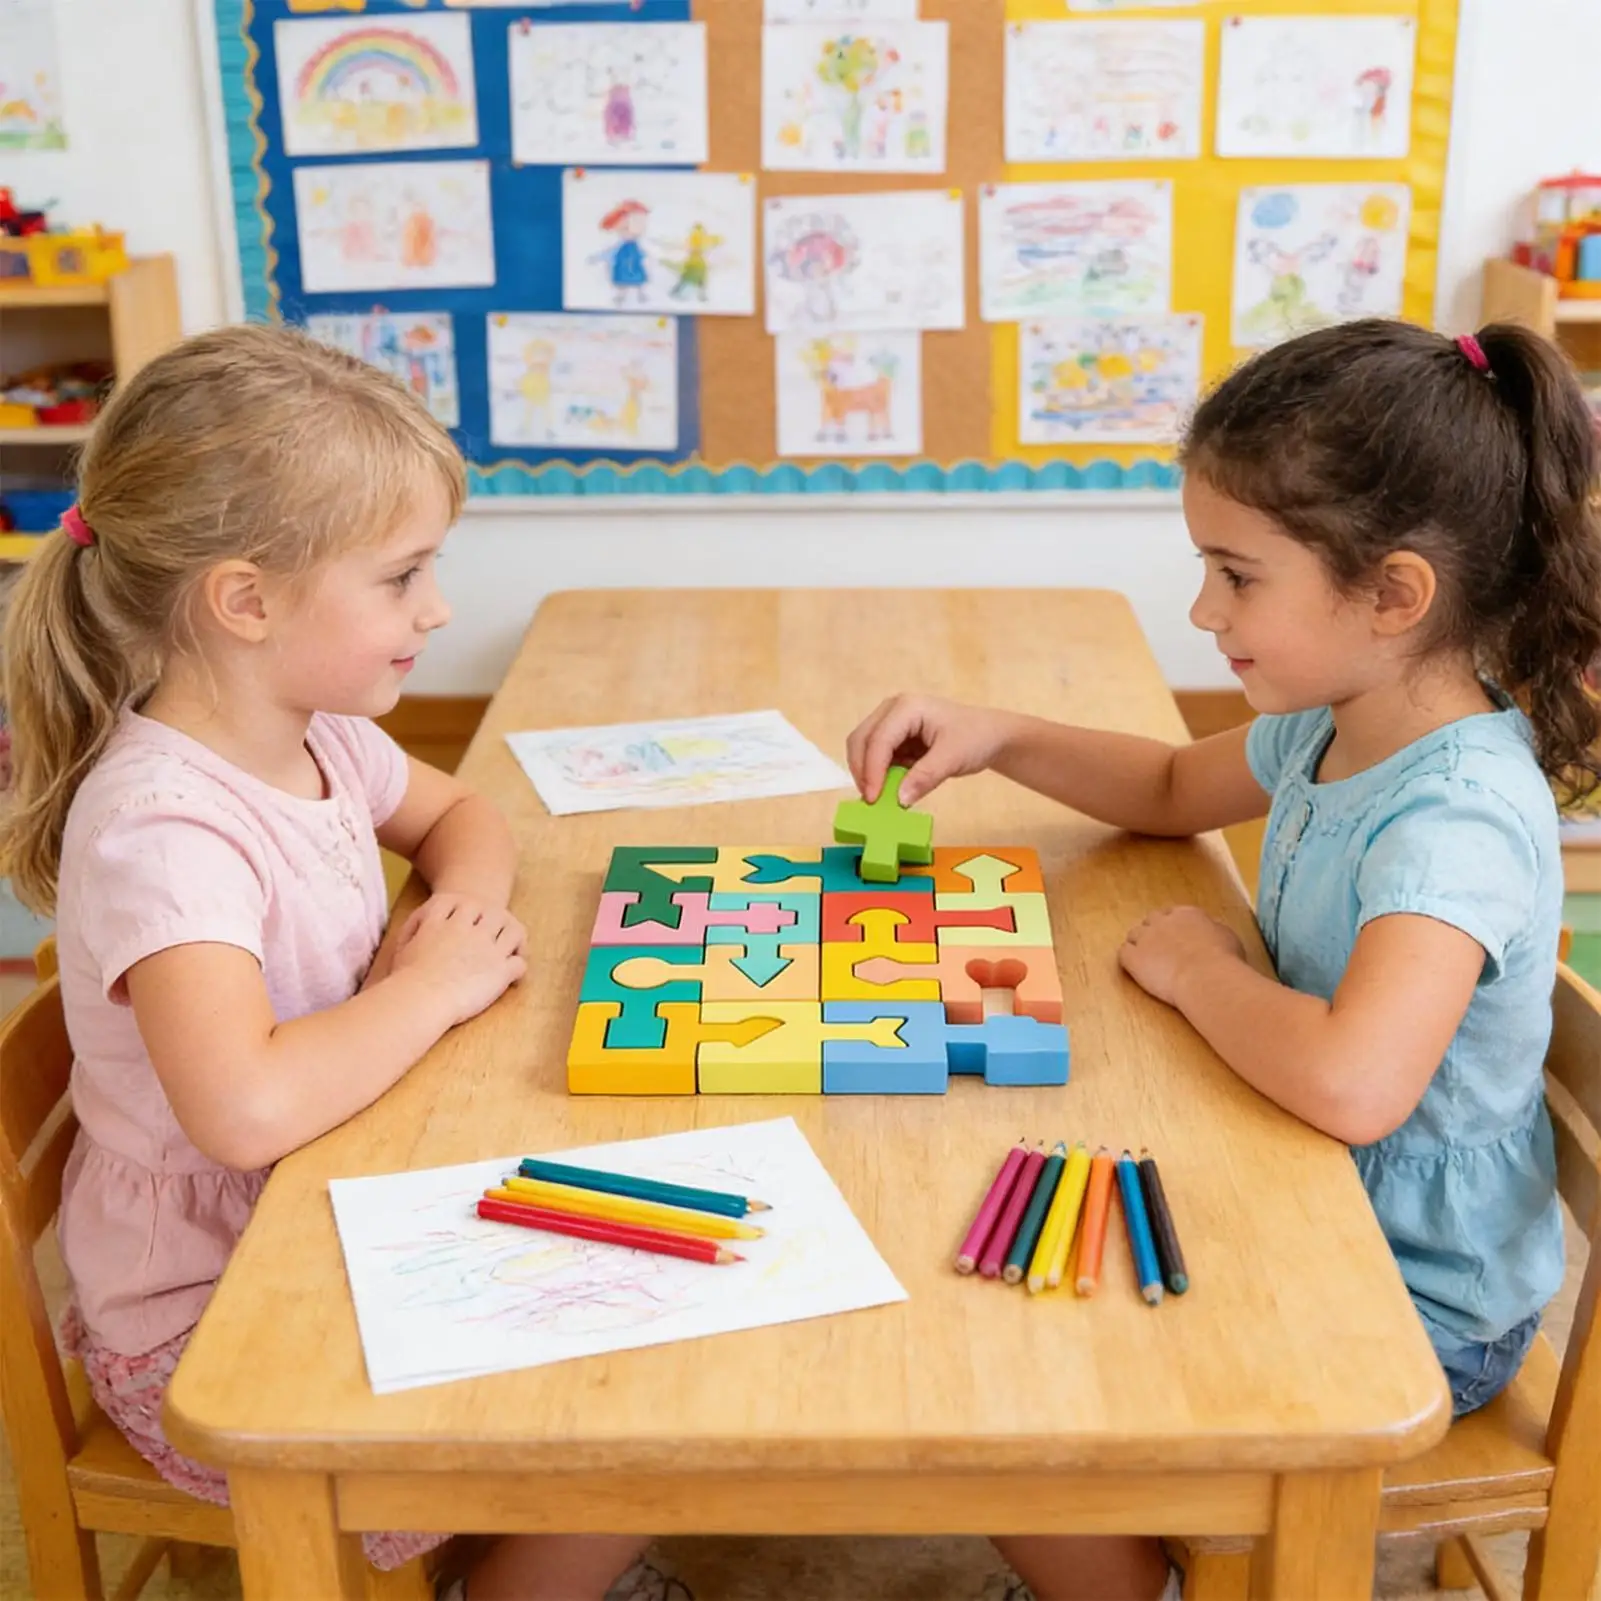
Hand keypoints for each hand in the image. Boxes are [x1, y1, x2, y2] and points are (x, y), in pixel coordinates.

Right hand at [391, 894, 527, 1026]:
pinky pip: (519, 963)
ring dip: (515, 940)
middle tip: (496, 934)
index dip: (469, 909)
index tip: (470, 919)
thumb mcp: (405, 945)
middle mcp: (470, 929)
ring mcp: (488, 948)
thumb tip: (425, 928)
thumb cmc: (405, 977)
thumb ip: (418, 930)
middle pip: (494, 911)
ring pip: (515, 930)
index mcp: (444, 920)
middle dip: (497, 920)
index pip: (463, 901)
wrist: (420, 998)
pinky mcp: (500, 971)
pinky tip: (512, 979)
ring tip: (512, 952)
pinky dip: (518, 969)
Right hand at [845, 693, 1013, 806]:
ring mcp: (891, 723)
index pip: (879, 740)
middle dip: (863, 771)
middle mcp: (892, 710)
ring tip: (880, 797)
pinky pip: (876, 757)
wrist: (991, 735)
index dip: (872, 770)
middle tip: (871, 801)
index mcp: (906, 707)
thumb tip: (899, 800)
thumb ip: (925, 777)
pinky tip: (890, 789)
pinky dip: (878, 774)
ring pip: (863, 748)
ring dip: (868, 773)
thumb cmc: (975, 738)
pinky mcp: (895, 737)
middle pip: (861, 740)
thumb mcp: (953, 758)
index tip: (873, 799)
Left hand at [1119, 906, 1246, 1007]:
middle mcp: (1163, 921)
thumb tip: (1212, 929)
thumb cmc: (1223, 961)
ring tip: (1146, 959)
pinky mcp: (1134, 957)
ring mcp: (1146, 938)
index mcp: (1186, 914)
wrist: (1206, 978)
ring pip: (1134, 934)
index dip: (1171, 925)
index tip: (1174, 936)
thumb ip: (1214, 929)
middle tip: (1159, 948)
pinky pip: (1123, 952)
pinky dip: (1128, 959)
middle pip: (1150, 920)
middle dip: (1153, 932)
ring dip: (1139, 945)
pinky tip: (1135, 968)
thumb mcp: (1227, 936)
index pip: (1171, 913)